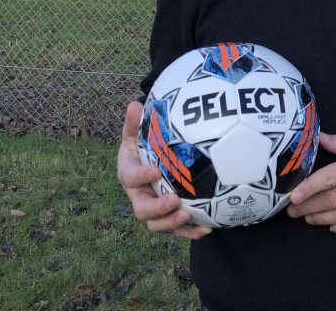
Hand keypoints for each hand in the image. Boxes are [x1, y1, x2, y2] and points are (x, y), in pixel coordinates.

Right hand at [117, 101, 211, 239]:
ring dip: (172, 224)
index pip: (129, 177)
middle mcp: (139, 195)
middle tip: (174, 200)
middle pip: (142, 210)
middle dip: (158, 209)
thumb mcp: (137, 132)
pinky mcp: (170, 216)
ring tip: (188, 216)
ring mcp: (154, 208)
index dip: (140, 177)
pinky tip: (207, 228)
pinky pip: (178, 229)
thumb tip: (134, 104)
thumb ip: (135, 121)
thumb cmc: (143, 144)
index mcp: (129, 174)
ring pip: (158, 224)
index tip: (154, 171)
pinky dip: (190, 231)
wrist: (151, 159)